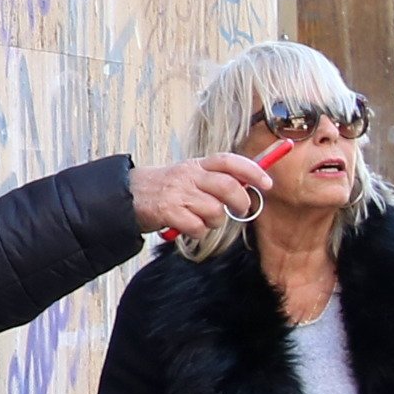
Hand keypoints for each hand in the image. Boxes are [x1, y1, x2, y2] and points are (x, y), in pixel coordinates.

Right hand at [133, 152, 273, 237]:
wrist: (126, 196)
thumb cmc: (165, 189)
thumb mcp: (189, 176)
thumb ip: (215, 179)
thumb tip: (249, 185)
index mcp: (196, 165)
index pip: (229, 161)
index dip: (252, 170)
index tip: (266, 183)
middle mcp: (188, 175)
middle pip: (229, 186)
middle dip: (240, 202)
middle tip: (240, 211)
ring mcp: (178, 193)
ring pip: (215, 211)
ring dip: (214, 221)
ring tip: (201, 219)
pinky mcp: (168, 211)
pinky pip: (197, 227)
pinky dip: (197, 232)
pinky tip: (187, 227)